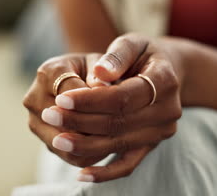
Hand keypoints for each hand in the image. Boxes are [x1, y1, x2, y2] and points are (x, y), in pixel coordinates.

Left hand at [40, 34, 182, 181]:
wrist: (165, 72)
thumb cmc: (143, 54)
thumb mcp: (132, 43)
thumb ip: (116, 56)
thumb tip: (99, 74)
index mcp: (164, 80)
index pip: (122, 96)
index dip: (90, 100)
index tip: (61, 98)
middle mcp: (168, 110)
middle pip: (118, 122)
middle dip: (80, 121)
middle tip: (48, 114)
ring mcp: (160, 132)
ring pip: (119, 144)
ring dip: (85, 145)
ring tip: (57, 139)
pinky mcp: (151, 145)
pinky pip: (128, 165)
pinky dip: (106, 173)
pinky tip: (82, 174)